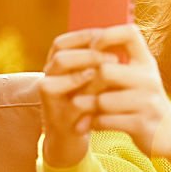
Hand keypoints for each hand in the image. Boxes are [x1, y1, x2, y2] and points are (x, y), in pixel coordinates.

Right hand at [39, 29, 118, 166]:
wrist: (72, 138)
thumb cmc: (87, 102)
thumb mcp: (92, 78)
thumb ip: (99, 59)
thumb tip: (123, 33)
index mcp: (55, 67)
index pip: (61, 43)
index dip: (85, 36)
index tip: (110, 37)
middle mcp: (47, 80)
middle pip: (59, 58)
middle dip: (88, 55)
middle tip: (115, 58)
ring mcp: (50, 101)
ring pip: (56, 81)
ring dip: (85, 76)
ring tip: (108, 73)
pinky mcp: (58, 120)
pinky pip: (72, 107)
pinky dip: (89, 99)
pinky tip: (103, 94)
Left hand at [70, 24, 170, 163]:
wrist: (167, 132)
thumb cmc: (142, 100)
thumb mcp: (138, 75)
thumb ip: (118, 61)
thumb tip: (86, 41)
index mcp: (146, 62)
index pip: (130, 33)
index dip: (107, 35)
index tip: (93, 48)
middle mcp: (149, 79)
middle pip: (105, 71)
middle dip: (87, 82)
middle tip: (78, 88)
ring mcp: (148, 103)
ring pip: (102, 100)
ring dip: (86, 106)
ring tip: (80, 107)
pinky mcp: (141, 125)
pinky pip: (105, 121)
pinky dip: (92, 123)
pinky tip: (91, 122)